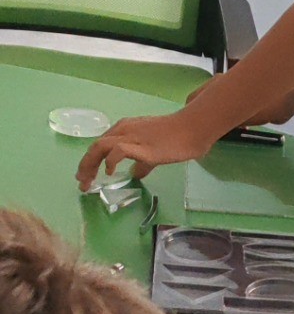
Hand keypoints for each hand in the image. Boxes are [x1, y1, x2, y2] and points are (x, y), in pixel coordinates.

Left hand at [76, 109, 214, 190]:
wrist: (191, 129)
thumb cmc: (177, 139)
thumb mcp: (154, 151)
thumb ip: (142, 163)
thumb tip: (135, 174)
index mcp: (124, 129)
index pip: (100, 145)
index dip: (90, 162)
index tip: (86, 177)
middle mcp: (123, 130)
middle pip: (95, 147)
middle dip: (85, 166)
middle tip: (82, 183)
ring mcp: (131, 137)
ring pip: (100, 147)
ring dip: (90, 165)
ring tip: (88, 181)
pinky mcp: (141, 146)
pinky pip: (118, 151)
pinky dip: (110, 161)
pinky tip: (110, 172)